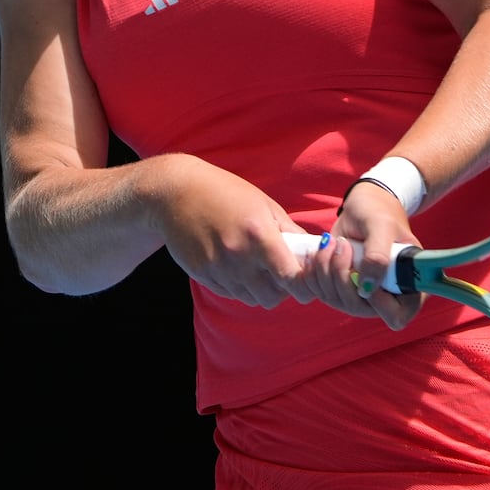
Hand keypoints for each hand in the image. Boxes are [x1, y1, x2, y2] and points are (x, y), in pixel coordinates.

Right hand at [154, 159, 322, 309]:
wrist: (175, 192)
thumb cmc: (225, 191)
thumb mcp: (263, 203)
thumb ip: (289, 230)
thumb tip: (313, 251)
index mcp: (259, 234)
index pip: (291, 278)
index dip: (303, 286)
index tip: (306, 284)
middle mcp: (238, 255)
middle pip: (271, 297)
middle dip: (280, 291)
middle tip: (279, 275)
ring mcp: (217, 267)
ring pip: (250, 298)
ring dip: (258, 289)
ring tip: (256, 268)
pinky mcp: (201, 274)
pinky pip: (229, 293)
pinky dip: (238, 286)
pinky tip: (234, 265)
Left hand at [294, 181, 424, 329]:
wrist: (362, 208)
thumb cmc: (380, 214)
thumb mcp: (382, 227)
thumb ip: (378, 255)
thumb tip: (367, 288)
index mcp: (408, 286)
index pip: (397, 316)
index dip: (380, 303)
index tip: (366, 274)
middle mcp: (384, 297)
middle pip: (358, 308)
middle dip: (343, 276)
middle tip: (343, 245)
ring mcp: (360, 295)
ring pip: (335, 300)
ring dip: (326, 269)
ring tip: (332, 242)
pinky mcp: (338, 288)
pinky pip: (319, 291)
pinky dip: (314, 271)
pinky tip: (321, 250)